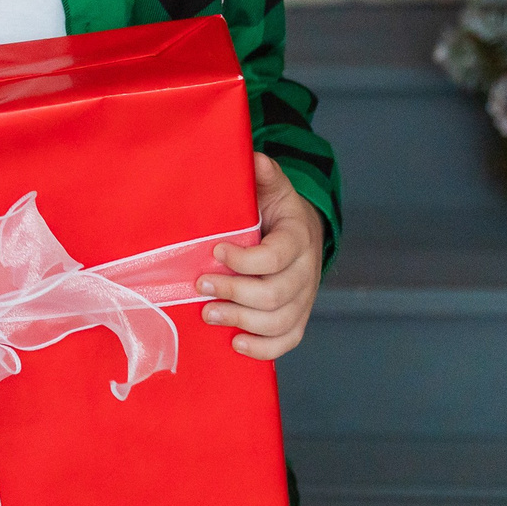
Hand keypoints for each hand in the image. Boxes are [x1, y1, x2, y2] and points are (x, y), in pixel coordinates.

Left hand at [198, 152, 325, 360]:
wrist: (302, 234)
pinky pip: (287, 341)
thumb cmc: (277, 212)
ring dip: (242, 321)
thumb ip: (264, 175)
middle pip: (276, 294)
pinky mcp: (298, 317)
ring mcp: (304, 298)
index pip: (276, 256)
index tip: (215, 250)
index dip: (245, 259)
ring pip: (280, 321)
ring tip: (208, 313)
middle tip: (201, 284)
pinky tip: (235, 343)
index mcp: (298, 238)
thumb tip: (255, 157)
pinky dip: (262, 348)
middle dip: (235, 292)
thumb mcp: (272, 188)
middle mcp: (306, 272)